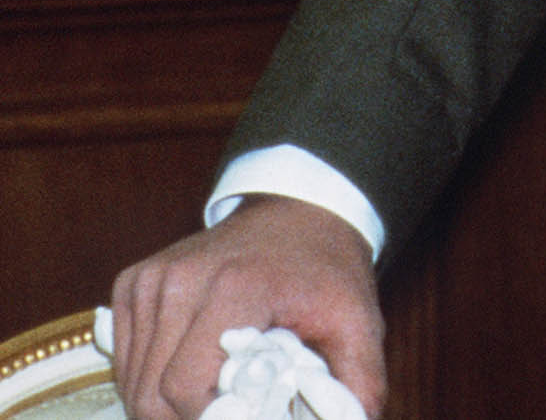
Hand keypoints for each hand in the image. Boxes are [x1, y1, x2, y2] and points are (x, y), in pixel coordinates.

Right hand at [110, 197, 384, 419]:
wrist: (299, 209)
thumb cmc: (326, 271)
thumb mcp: (357, 323)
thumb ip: (359, 384)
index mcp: (234, 287)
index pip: (187, 390)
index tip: (247, 415)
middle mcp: (181, 279)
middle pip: (151, 397)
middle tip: (232, 409)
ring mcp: (151, 279)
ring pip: (133, 386)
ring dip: (166, 405)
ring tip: (217, 388)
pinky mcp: (134, 282)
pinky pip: (125, 361)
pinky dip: (149, 379)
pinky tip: (192, 365)